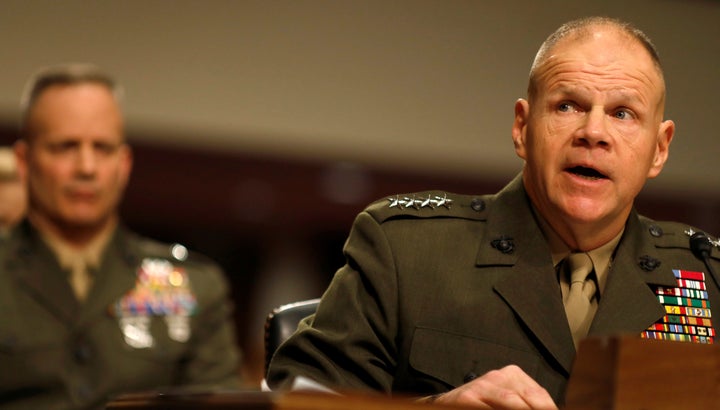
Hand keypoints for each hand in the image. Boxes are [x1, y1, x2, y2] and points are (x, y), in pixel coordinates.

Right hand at [432, 365, 557, 408]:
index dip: (550, 408)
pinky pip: (488, 409)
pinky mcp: (467, 398)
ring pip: (511, 403)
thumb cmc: (482, 405)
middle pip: (529, 399)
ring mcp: (482, 386)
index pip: (540, 396)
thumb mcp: (507, 400)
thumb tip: (551, 409)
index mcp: (513, 375)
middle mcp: (498, 376)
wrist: (446, 404)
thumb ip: (526, 403)